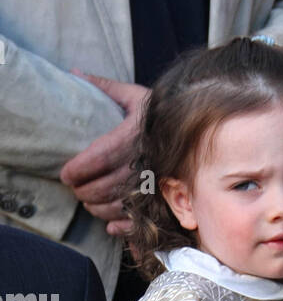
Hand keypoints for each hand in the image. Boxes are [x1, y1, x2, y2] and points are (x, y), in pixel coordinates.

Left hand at [59, 72, 150, 235]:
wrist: (199, 129)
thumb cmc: (162, 113)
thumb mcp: (136, 95)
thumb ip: (105, 86)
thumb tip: (74, 73)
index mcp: (132, 136)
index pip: (97, 158)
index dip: (77, 170)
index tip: (65, 174)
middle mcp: (142, 162)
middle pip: (103, 187)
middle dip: (83, 192)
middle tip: (75, 189)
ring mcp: (153, 184)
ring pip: (117, 205)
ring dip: (97, 209)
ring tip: (89, 203)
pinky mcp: (164, 200)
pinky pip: (141, 219)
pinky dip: (122, 227)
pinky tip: (110, 225)